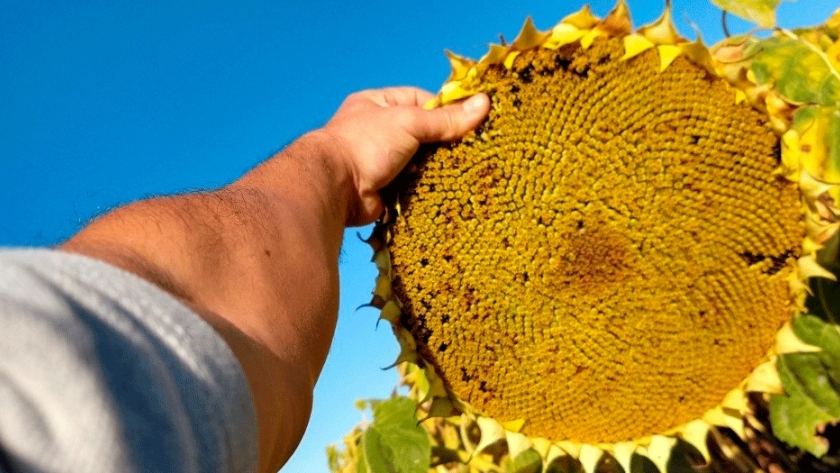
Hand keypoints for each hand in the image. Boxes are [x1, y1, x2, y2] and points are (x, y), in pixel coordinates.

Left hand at [320, 87, 489, 225]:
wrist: (335, 188)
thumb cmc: (366, 143)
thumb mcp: (409, 122)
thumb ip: (445, 119)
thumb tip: (484, 104)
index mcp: (377, 104)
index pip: (420, 100)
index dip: (445, 109)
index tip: (470, 120)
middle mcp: (377, 131)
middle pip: (422, 134)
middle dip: (443, 143)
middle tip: (471, 149)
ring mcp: (380, 162)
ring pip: (419, 162)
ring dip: (435, 168)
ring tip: (462, 171)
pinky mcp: (384, 189)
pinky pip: (412, 187)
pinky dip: (426, 189)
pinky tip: (446, 190)